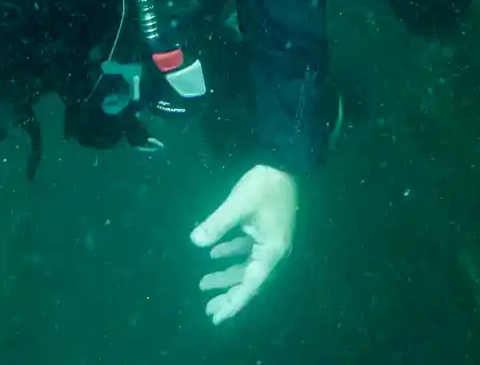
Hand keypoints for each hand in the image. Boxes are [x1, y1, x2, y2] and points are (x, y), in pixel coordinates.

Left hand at [190, 164, 298, 323]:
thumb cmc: (263, 185)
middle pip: (249, 282)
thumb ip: (216, 225)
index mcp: (270, 252)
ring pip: (247, 267)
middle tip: (207, 307)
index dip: (232, 303)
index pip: (249, 287)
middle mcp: (273, 252)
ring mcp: (271, 241)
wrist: (284, 161)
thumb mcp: (237, 205)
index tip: (215, 318)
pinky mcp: (267, 230)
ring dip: (227, 275)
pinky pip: (248, 251)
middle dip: (227, 294)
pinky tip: (213, 253)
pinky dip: (231, 254)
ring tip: (203, 283)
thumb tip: (195, 241)